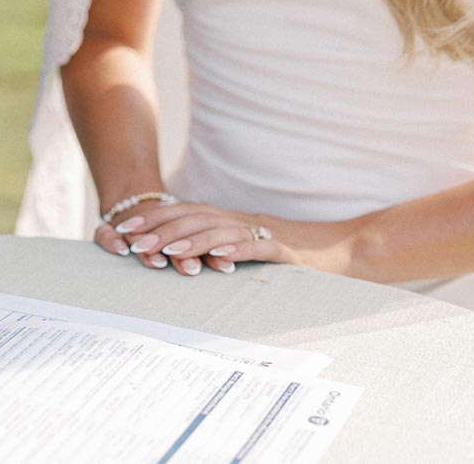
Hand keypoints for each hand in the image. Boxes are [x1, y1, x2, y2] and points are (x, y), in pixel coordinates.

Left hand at [101, 200, 357, 276]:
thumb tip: (185, 259)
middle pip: (194, 218)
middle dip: (159, 229)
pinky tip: (217, 255)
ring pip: (219, 231)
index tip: (126, 230)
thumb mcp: (251, 249)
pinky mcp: (286, 252)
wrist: (348, 250)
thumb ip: (222, 248)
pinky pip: (258, 246)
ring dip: (188, 240)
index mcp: (231, 221)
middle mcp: (242, 221)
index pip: (186, 214)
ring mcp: (263, 233)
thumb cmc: (298, 255)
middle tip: (131, 242)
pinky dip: (235, 249)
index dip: (155, 219)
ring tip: (163, 252)